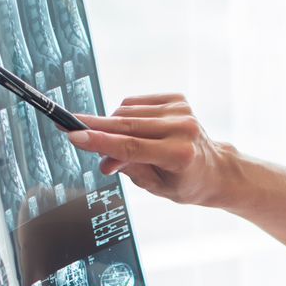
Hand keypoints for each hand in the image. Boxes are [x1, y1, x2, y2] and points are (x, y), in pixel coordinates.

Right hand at [66, 95, 239, 206]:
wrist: (216, 170)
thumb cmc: (186, 183)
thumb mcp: (155, 186)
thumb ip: (128, 169)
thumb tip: (102, 158)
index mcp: (179, 155)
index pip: (130, 146)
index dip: (99, 141)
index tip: (74, 136)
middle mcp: (182, 128)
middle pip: (126, 124)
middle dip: (95, 126)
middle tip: (70, 127)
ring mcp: (181, 110)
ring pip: (127, 111)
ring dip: (113, 125)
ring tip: (115, 144)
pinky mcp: (178, 99)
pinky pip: (137, 103)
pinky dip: (126, 115)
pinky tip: (133, 129)